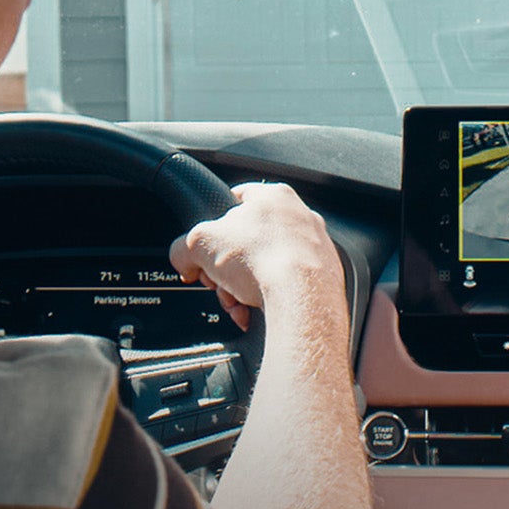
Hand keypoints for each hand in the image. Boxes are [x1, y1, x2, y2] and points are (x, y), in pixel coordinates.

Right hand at [169, 182, 345, 331]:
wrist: (303, 297)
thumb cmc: (261, 260)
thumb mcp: (198, 244)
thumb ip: (183, 248)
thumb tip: (183, 261)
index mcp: (273, 196)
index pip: (235, 200)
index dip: (213, 226)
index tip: (205, 248)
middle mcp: (300, 216)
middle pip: (248, 242)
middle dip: (226, 268)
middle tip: (217, 282)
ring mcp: (316, 247)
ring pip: (266, 267)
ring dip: (244, 288)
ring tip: (237, 303)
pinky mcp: (325, 277)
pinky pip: (287, 287)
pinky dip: (269, 300)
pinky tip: (256, 312)